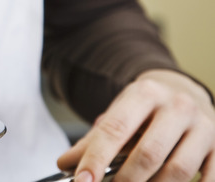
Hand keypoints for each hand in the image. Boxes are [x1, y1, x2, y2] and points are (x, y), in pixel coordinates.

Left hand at [58, 69, 214, 181]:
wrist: (182, 93)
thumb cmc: (144, 109)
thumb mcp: (118, 113)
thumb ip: (93, 139)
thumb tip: (65, 164)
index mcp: (145, 93)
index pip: (115, 129)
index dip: (96, 158)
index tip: (83, 180)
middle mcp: (177, 106)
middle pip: (149, 154)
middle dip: (126, 180)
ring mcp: (203, 126)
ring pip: (178, 170)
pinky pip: (207, 179)